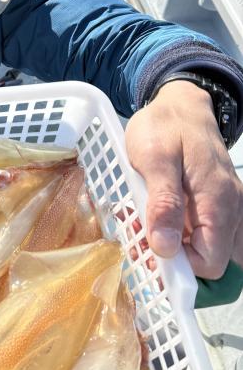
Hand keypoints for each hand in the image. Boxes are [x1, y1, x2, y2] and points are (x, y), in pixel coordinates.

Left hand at [125, 80, 242, 278]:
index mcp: (218, 202)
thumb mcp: (155, 159)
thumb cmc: (165, 126)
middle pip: (209, 259)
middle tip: (139, 236)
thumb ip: (163, 203)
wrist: (181, 103)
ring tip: (143, 226)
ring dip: (173, 246)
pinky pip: (202, 231)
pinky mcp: (215, 204)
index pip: (209, 262)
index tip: (145, 250)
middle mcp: (230, 209)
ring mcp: (226, 207)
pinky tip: (153, 217)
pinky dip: (178, 232)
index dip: (178, 266)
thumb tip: (165, 248)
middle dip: (173, 258)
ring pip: (205, 247)